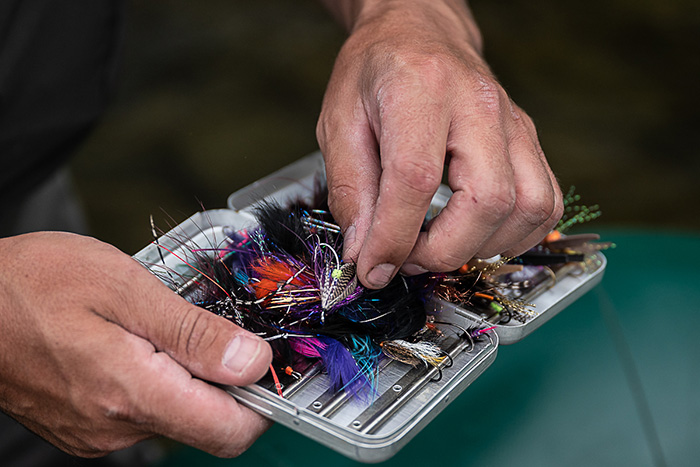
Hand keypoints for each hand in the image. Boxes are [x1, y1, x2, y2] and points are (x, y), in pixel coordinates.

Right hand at [0, 232, 271, 456]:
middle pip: (209, 425)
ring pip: (179, 418)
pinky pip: (146, 414)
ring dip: (190, 378)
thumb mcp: (127, 289)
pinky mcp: (87, 429)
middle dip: (226, 382)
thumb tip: (252, 362)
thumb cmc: (34, 284)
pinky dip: (160, 383)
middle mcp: (116, 427)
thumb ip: (194, 333)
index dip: (262, 398)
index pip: (230, 430)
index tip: (263, 359)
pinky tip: (140, 346)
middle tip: (212, 329)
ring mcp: (99, 434)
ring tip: (162, 329)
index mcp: (132, 393)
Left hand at [317, 0, 562, 287]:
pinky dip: (515, 235)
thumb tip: (365, 254)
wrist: (419, 30)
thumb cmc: (376, 72)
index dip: (393, 238)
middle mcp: (479, 105)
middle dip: (443, 251)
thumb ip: (351, 191)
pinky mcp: (529, 140)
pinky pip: (545, 204)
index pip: (416, 180)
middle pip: (487, 200)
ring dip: (480, 247)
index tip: (371, 268)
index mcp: (420, 90)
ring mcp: (514, 123)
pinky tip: (475, 234)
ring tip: (437, 245)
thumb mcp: (339, 123)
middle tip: (405, 257)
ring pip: (528, 209)